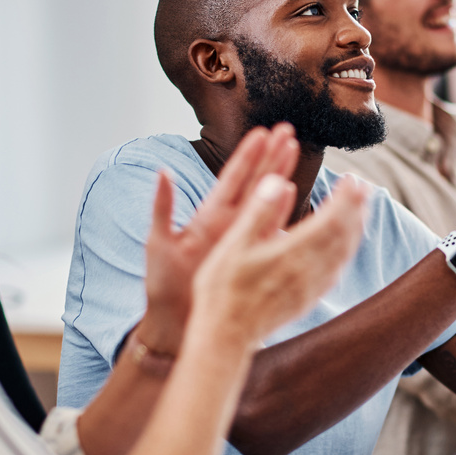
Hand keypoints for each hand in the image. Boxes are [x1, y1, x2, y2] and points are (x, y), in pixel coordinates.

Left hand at [139, 125, 299, 352]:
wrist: (174, 323)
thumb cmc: (163, 286)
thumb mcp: (158, 242)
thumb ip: (163, 207)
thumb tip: (163, 172)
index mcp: (208, 216)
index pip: (232, 178)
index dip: (247, 155)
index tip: (261, 131)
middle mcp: (230, 224)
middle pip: (256, 183)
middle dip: (272, 156)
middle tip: (288, 130)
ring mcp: (244, 241)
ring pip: (267, 202)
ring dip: (282, 176)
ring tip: (296, 151)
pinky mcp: (252, 259)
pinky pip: (273, 233)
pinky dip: (285, 214)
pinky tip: (297, 194)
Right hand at [191, 173, 369, 348]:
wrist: (226, 336)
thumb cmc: (222, 290)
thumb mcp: (233, 245)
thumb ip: (258, 212)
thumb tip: (278, 182)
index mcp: (291, 254)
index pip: (330, 220)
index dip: (346, 199)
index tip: (353, 179)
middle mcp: (307, 271)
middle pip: (343, 236)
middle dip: (356, 210)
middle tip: (364, 188)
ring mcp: (310, 288)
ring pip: (342, 255)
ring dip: (355, 230)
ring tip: (361, 211)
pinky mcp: (307, 300)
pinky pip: (335, 273)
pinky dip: (345, 254)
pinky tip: (343, 249)